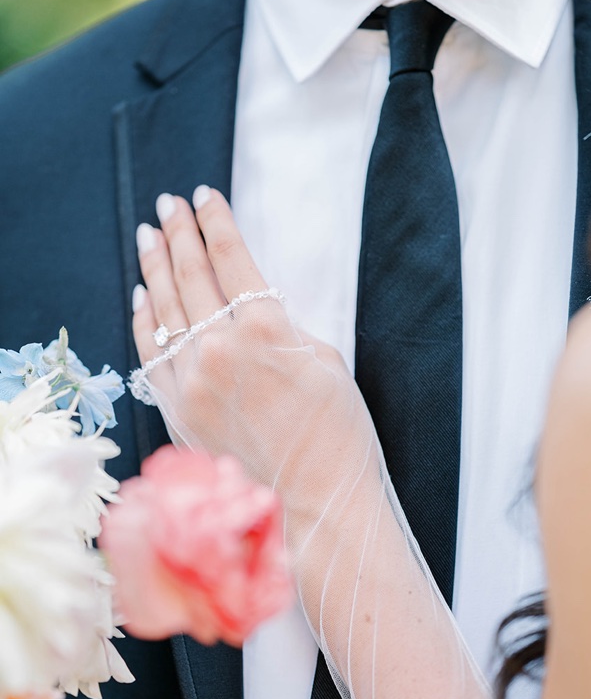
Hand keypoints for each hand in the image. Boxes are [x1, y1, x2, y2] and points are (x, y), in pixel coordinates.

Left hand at [131, 189, 376, 524]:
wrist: (318, 501)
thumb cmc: (339, 435)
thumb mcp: (328, 364)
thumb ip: (285, 330)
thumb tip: (254, 313)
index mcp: (266, 330)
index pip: (232, 259)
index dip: (216, 223)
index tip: (205, 197)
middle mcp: (220, 349)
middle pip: (191, 275)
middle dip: (179, 234)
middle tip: (169, 206)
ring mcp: (192, 380)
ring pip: (165, 308)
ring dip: (156, 266)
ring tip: (149, 236)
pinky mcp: (176, 408)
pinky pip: (150, 352)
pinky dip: (144, 319)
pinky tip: (143, 295)